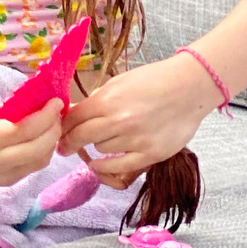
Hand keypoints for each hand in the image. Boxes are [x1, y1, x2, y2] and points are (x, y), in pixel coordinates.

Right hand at [0, 100, 63, 185]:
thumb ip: (8, 110)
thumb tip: (36, 103)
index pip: (27, 128)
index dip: (46, 115)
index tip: (56, 102)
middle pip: (40, 147)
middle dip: (54, 129)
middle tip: (56, 113)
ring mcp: (3, 176)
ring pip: (40, 160)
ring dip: (50, 142)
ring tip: (50, 125)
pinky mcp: (6, 183)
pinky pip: (32, 168)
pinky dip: (41, 153)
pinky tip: (38, 140)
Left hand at [59, 57, 218, 187]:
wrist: (189, 88)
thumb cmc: (153, 80)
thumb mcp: (118, 82)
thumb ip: (97, 99)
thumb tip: (74, 112)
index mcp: (107, 100)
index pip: (74, 118)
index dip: (63, 126)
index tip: (57, 131)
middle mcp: (119, 121)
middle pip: (81, 136)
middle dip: (68, 142)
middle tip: (63, 146)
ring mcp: (135, 140)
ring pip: (100, 149)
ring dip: (96, 146)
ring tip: (100, 140)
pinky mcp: (151, 154)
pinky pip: (119, 167)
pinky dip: (105, 166)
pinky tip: (97, 164)